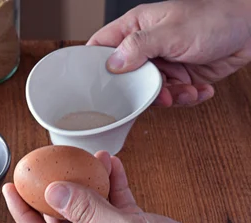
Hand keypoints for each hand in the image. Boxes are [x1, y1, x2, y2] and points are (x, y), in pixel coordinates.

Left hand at [3, 152, 235, 222]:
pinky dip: (113, 187)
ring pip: (92, 211)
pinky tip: (113, 166)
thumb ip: (88, 211)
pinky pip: (117, 207)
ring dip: (88, 185)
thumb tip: (53, 192)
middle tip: (47, 167)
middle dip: (54, 193)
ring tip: (87, 158)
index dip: (22, 215)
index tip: (10, 189)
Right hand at [88, 0, 250, 106]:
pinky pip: (174, 97)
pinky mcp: (180, 77)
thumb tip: (112, 64)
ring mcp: (163, 63)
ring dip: (171, 98)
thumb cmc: (214, 18)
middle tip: (158, 94)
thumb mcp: (171, 32)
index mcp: (137, 27)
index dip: (94, 66)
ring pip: (152, 93)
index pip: (102, 47)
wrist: (249, 31)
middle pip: (127, 80)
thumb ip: (139, 47)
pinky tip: (200, 89)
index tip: (93, 87)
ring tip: (187, 90)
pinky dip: (188, 97)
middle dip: (142, 93)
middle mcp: (147, 47)